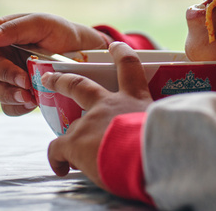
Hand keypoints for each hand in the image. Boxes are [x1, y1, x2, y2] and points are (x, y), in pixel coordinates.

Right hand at [0, 13, 111, 114]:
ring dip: (10, 94)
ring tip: (30, 96)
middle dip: (5, 75)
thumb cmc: (62, 32)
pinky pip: (8, 106)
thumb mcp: (42, 23)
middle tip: (25, 79)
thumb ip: (16, 28)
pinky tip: (32, 103)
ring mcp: (9, 76)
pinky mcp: (20, 93)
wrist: (85, 53)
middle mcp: (0, 55)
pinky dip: (17, 107)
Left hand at [44, 42, 152, 185]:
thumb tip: (156, 135)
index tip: (114, 46)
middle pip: (80, 85)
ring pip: (72, 126)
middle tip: (51, 78)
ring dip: (74, 139)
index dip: (121, 54)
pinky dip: (57, 159)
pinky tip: (62, 168)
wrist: (147, 156)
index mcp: (135, 98)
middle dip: (63, 81)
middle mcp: (109, 104)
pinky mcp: (75, 141)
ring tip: (72, 155)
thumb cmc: (163, 143)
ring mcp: (89, 121)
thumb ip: (155, 124)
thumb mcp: (164, 125)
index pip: (129, 66)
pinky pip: (57, 149)